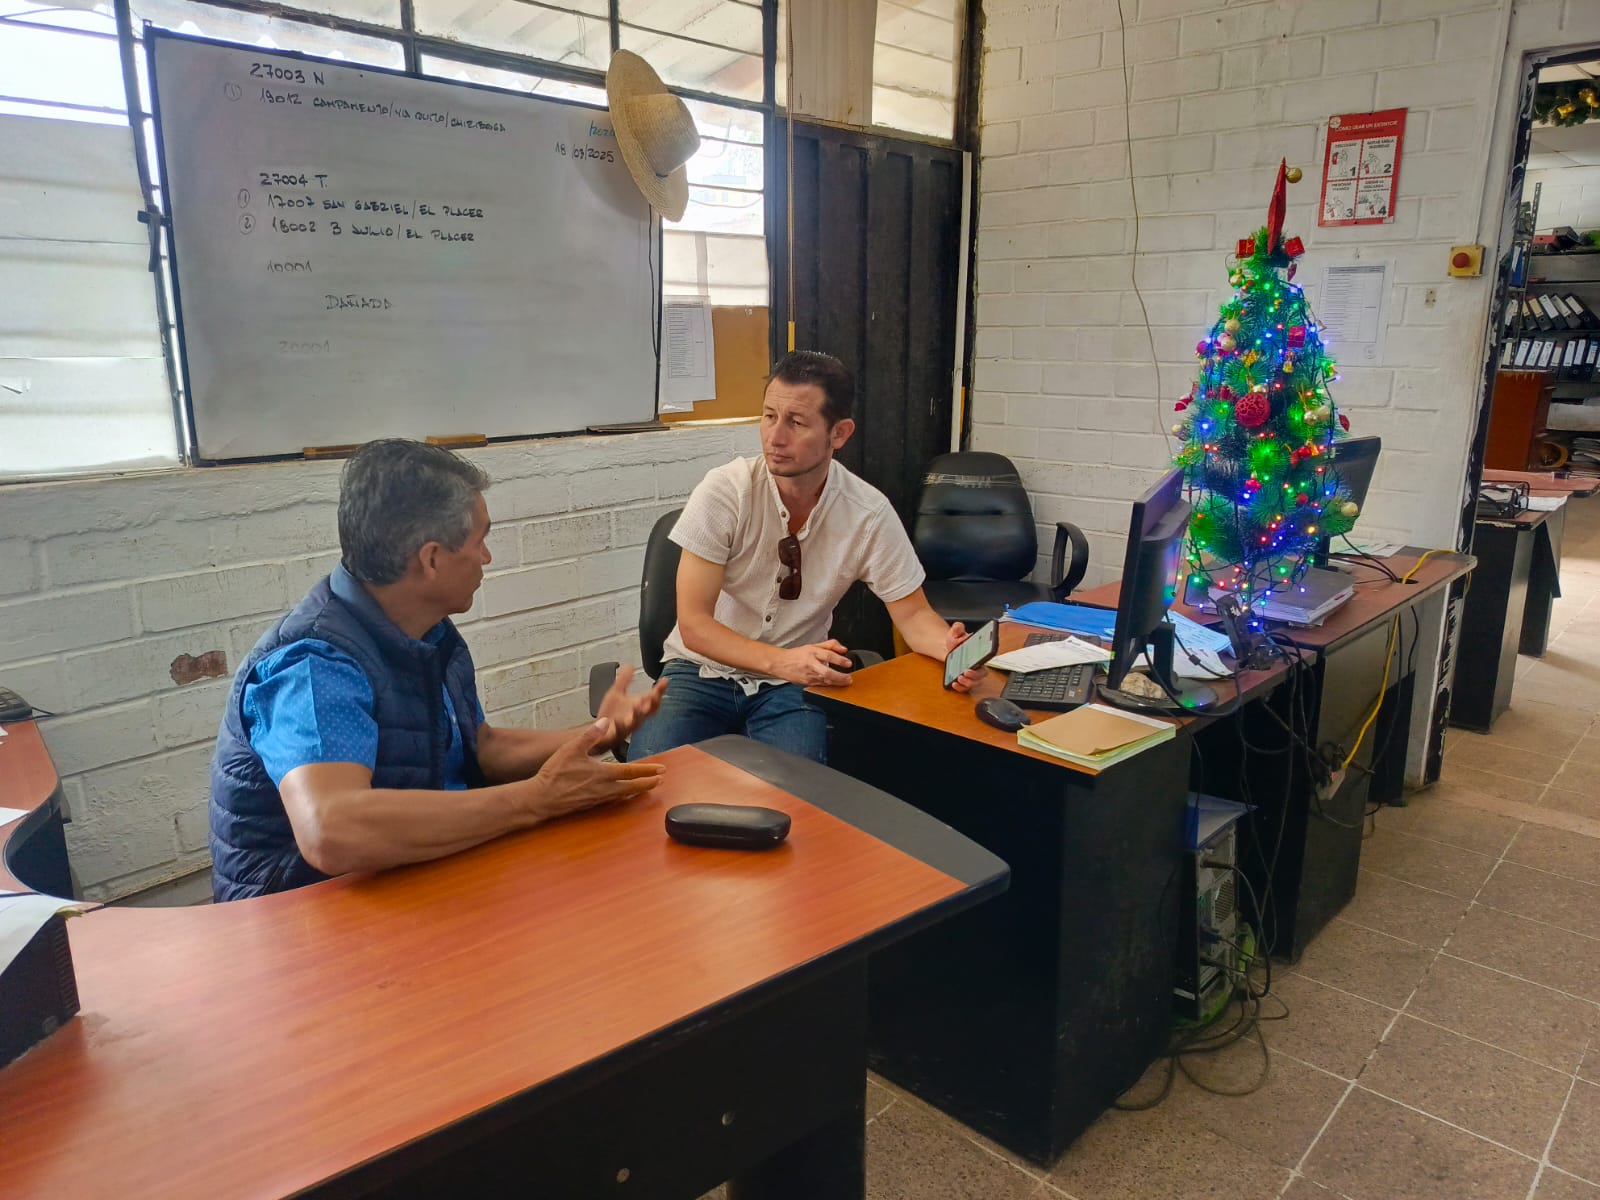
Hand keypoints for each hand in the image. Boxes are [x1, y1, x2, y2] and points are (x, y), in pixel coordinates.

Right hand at [524, 719, 663, 821]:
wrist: (541, 798)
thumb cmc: (555, 773)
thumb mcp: (572, 748)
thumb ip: (590, 735)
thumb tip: (606, 722)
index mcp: (602, 773)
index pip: (631, 771)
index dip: (647, 770)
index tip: (661, 770)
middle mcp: (604, 788)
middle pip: (631, 787)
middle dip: (647, 783)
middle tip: (660, 781)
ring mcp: (597, 799)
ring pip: (622, 795)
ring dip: (636, 790)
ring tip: (645, 788)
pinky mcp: (589, 805)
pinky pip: (611, 800)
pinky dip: (621, 796)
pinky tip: (620, 795)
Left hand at [597, 664, 668, 748]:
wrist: (597, 731)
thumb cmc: (611, 715)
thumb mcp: (616, 693)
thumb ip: (624, 680)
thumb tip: (629, 666)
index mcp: (637, 707)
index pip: (652, 698)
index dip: (660, 690)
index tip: (665, 681)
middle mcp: (634, 717)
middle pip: (647, 711)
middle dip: (652, 704)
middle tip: (654, 695)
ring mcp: (625, 727)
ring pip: (634, 722)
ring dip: (636, 715)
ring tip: (636, 707)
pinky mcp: (613, 735)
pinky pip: (616, 732)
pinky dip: (616, 727)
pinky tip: (615, 721)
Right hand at [771, 639, 853, 686]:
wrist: (781, 663)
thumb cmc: (797, 655)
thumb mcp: (814, 645)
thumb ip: (830, 645)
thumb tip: (844, 649)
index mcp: (812, 652)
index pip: (828, 655)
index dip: (839, 660)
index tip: (848, 663)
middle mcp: (811, 664)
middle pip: (826, 672)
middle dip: (839, 677)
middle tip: (849, 678)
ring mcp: (808, 675)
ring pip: (824, 681)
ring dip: (837, 683)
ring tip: (846, 682)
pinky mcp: (807, 683)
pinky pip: (821, 685)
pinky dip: (829, 686)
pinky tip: (836, 686)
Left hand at [944, 622, 985, 693]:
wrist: (948, 649)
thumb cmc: (956, 642)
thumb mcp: (955, 633)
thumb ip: (957, 628)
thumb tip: (959, 627)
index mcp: (979, 653)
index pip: (987, 657)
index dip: (985, 659)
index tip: (977, 661)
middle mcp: (978, 665)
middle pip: (983, 674)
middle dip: (976, 675)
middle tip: (966, 672)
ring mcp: (972, 674)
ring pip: (976, 683)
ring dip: (968, 683)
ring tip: (959, 678)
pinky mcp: (965, 681)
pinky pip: (966, 688)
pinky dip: (961, 688)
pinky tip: (954, 684)